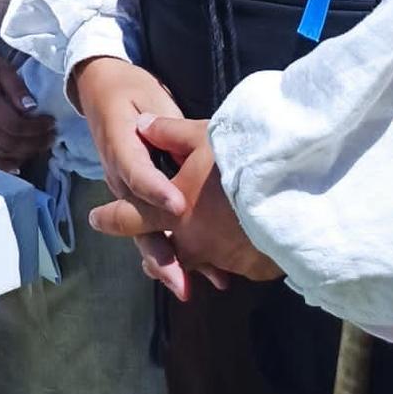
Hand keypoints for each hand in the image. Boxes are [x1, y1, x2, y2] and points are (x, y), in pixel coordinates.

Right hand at [0, 29, 55, 171]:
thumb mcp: (1, 67)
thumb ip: (17, 88)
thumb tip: (32, 108)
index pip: (16, 126)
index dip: (37, 128)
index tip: (51, 122)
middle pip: (10, 143)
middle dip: (35, 143)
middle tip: (51, 136)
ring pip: (0, 152)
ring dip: (23, 153)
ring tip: (40, 145)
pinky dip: (0, 164)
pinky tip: (15, 165)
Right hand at [74, 55, 193, 287]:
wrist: (101, 87)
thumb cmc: (129, 89)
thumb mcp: (148, 94)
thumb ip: (163, 123)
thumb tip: (173, 142)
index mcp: (119, 143)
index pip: (136, 169)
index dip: (155, 188)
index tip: (177, 205)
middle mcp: (118, 173)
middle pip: (136, 215)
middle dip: (159, 249)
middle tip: (179, 278)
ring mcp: (125, 188)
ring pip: (144, 229)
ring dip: (166, 259)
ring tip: (188, 286)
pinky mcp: (136, 195)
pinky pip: (152, 224)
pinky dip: (174, 250)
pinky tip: (198, 272)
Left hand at [89, 116, 281, 295]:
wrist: (295, 198)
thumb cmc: (244, 163)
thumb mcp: (202, 136)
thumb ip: (169, 133)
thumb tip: (145, 125)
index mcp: (175, 212)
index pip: (132, 218)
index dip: (112, 218)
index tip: (96, 219)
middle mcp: (195, 242)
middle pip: (167, 250)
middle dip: (156, 253)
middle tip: (149, 260)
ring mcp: (226, 258)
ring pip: (202, 259)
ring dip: (196, 257)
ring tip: (194, 259)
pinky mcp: (254, 267)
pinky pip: (234, 263)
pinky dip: (230, 255)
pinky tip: (238, 245)